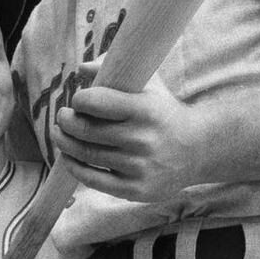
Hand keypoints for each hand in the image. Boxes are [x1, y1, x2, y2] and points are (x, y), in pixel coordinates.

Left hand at [53, 61, 205, 201]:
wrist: (198, 149)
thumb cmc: (164, 112)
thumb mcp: (148, 86)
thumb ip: (116, 71)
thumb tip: (81, 69)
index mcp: (144, 109)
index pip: (95, 102)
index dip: (79, 100)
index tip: (77, 101)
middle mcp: (141, 139)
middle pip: (84, 130)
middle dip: (65, 121)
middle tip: (63, 117)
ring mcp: (138, 166)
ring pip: (85, 155)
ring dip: (64, 143)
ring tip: (61, 134)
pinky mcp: (135, 189)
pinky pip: (93, 180)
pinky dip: (74, 167)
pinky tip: (69, 157)